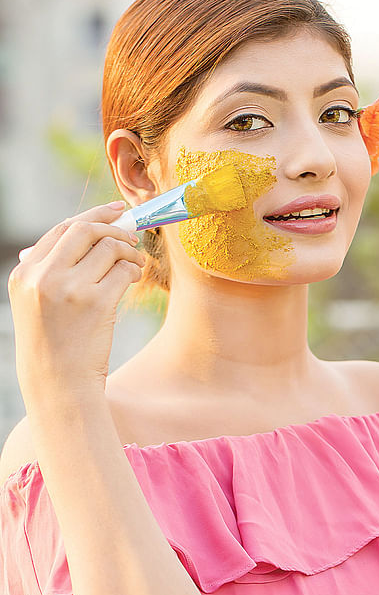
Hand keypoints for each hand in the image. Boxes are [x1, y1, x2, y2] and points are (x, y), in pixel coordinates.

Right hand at [9, 202, 144, 405]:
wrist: (57, 384)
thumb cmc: (54, 344)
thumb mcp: (36, 303)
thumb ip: (52, 269)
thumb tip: (87, 232)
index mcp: (25, 273)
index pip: (61, 229)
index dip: (93, 215)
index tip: (115, 210)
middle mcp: (43, 276)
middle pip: (85, 230)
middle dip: (114, 228)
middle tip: (132, 237)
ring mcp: (68, 288)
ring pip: (109, 247)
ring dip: (130, 251)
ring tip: (137, 263)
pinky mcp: (95, 303)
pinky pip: (123, 270)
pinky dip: (134, 270)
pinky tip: (134, 277)